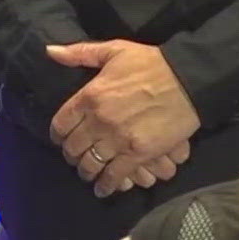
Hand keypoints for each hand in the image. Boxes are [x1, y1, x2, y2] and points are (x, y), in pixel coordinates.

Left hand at [46, 40, 199, 197]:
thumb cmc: (151, 63)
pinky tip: (103, 189)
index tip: (60, 139)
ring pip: (91, 164)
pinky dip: (106, 185)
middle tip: (74, 158)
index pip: (61, 123)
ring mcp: (118, 139)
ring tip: (88, 173)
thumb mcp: (113, 50)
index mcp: (90, 95)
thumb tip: (50, 51)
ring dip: (86, 171)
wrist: (187, 79)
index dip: (58, 135)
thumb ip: (80, 53)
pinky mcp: (138, 154)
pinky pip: (115, 175)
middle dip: (71, 155)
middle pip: (73, 147)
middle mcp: (99, 120)